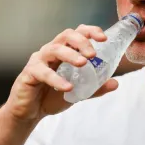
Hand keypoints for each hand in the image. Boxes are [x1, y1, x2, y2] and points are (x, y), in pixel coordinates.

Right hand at [3, 25, 118, 122]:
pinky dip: (56, 79)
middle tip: (93, 53)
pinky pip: (42, 72)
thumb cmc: (53, 95)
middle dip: (81, 41)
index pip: (78, 33)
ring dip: (70, 55)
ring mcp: (39, 60)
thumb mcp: (79, 91)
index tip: (104, 38)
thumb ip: (95, 87)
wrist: (31, 112)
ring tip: (83, 63)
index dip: (91, 31)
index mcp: (64, 50)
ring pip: (54, 49)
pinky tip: (67, 87)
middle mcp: (51, 50)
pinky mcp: (29, 73)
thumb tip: (115, 83)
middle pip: (66, 35)